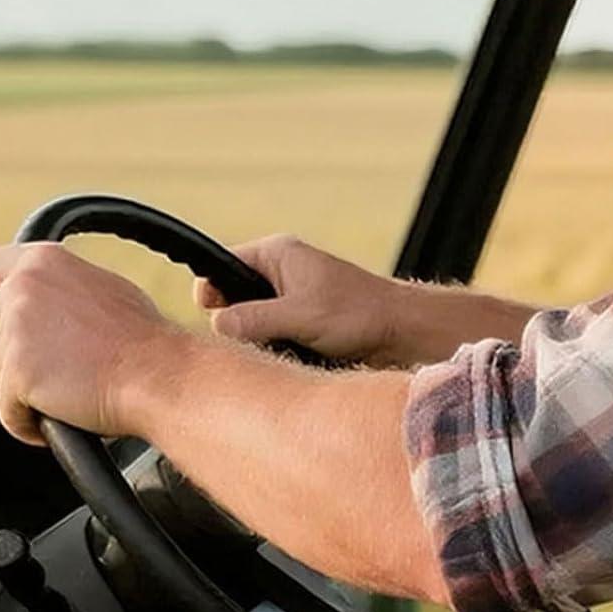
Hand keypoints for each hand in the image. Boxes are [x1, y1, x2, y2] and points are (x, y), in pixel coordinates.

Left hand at [0, 243, 190, 445]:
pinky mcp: (15, 371)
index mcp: (43, 260)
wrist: (157, 374)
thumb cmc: (140, 341)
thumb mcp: (96, 288)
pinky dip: (27, 423)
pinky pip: (4, 410)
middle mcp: (23, 285)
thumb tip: (38, 303)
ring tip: (60, 394)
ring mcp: (15, 327)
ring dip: (15, 391)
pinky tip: (62, 413)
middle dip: (0, 353)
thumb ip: (56, 289)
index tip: (11, 325)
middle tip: (44, 368)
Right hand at [193, 236, 534, 367]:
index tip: (216, 320)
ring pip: (248, 319)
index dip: (211, 293)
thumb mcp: (299, 316)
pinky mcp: (299, 319)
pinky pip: (267, 333)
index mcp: (274, 253)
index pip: (219, 266)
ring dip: (255, 337)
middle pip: (230, 295)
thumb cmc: (357, 313)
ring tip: (276, 350)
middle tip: (250, 341)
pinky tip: (285, 358)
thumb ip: (253, 319)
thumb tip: (216, 327)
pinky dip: (271, 346)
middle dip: (234, 321)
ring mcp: (288, 295)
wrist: (400, 331)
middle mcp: (278, 270)